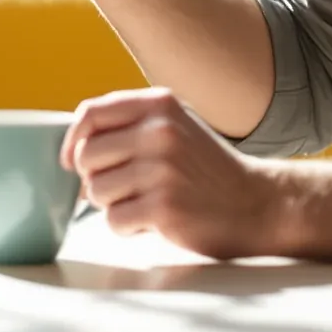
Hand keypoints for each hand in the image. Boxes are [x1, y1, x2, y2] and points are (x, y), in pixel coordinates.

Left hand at [64, 88, 290, 259]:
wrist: (260, 205)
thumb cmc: (207, 169)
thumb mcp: (175, 126)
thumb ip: (130, 125)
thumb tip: (72, 148)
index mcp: (159, 104)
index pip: (91, 114)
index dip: (73, 141)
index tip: (71, 161)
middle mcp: (159, 131)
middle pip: (87, 157)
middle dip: (96, 178)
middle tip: (125, 189)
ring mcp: (161, 169)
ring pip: (95, 191)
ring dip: (113, 205)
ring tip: (146, 202)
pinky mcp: (163, 207)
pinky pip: (113, 220)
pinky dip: (127, 227)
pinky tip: (154, 221)